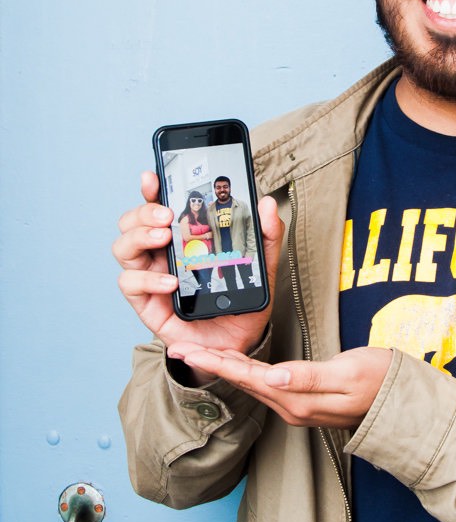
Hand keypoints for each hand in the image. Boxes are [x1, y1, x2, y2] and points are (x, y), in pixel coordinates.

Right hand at [113, 171, 283, 361]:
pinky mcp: (146, 302)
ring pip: (123, 247)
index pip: (159, 206)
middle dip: (144, 211)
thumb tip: (266, 203)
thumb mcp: (261, 265)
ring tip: (165, 238)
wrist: (236, 344)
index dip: (151, 189)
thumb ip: (265, 234)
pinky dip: (147, 279)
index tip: (153, 177)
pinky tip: (170, 282)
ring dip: (139, 236)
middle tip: (168, 215)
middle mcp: (160, 253)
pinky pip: (130, 283)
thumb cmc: (240, 301)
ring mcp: (150, 276)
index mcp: (183, 237)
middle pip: (132, 221)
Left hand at [165, 344, 392, 427]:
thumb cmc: (382, 381)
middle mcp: (292, 407)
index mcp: (298, 399)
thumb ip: (310, 377)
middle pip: (243, 381)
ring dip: (224, 368)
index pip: (248, 376)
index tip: (187, 350)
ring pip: (252, 384)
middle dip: (209, 364)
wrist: (404, 404)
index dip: (216, 362)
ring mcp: (299, 407)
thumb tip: (273, 378)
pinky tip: (239, 364)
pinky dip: (246, 372)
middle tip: (177, 348)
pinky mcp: (306, 402)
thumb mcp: (349, 372)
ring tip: (199, 353)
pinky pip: (266, 386)